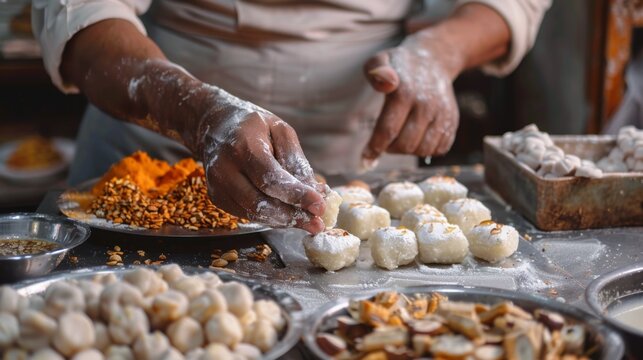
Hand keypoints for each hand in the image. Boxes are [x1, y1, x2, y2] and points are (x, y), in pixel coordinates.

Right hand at [195, 88, 326, 233]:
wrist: (214, 126)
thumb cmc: (253, 126)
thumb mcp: (280, 130)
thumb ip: (296, 161)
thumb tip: (316, 191)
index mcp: (242, 146)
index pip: (270, 178)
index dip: (296, 195)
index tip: (320, 206)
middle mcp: (224, 169)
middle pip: (260, 203)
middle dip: (292, 216)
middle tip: (318, 223)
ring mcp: (218, 186)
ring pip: (254, 214)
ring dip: (284, 221)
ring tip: (308, 222)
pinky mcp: (217, 198)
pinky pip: (247, 214)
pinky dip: (270, 218)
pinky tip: (287, 214)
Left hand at [362, 34, 461, 160]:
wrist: (434, 61)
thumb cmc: (400, 66)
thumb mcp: (381, 59)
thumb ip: (376, 70)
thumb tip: (385, 84)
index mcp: (405, 92)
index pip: (388, 130)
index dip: (375, 148)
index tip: (365, 159)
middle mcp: (426, 104)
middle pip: (405, 144)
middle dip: (390, 149)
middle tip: (384, 141)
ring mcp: (442, 114)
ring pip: (423, 150)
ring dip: (408, 151)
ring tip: (400, 139)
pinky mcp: (452, 121)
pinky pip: (440, 149)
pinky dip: (426, 150)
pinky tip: (417, 139)